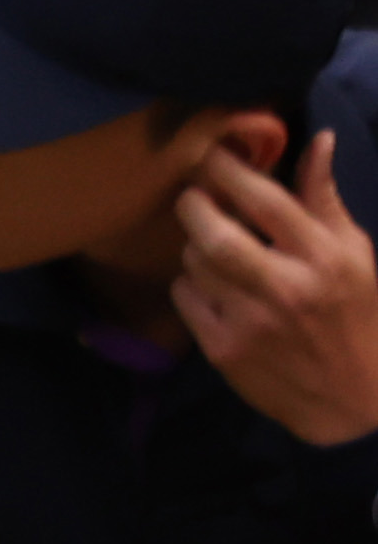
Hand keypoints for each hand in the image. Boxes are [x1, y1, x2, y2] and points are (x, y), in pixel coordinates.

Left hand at [181, 129, 377, 442]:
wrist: (356, 403)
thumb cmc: (358, 317)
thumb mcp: (356, 256)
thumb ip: (326, 200)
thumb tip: (319, 140)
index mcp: (325, 259)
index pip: (267, 201)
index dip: (230, 168)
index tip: (213, 152)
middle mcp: (286, 289)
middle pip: (214, 232)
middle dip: (195, 203)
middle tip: (196, 195)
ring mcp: (251, 322)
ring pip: (194, 260)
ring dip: (196, 244)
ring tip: (215, 244)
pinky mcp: (223, 350)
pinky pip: (184, 295)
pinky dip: (191, 282)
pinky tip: (214, 285)